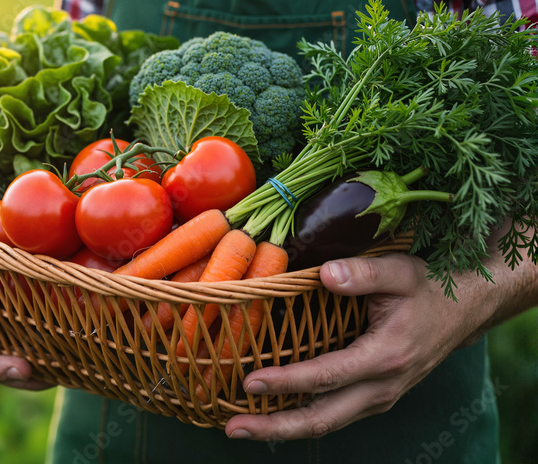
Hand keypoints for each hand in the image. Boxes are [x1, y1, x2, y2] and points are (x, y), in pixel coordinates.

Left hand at [224, 252, 505, 440]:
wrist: (465, 311)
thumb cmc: (429, 287)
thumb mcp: (401, 271)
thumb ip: (364, 272)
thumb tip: (326, 274)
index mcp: (386, 356)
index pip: (328, 375)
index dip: (288, 382)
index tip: (251, 382)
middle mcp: (382, 387)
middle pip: (323, 418)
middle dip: (275, 426)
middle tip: (233, 427)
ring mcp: (378, 398)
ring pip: (326, 423)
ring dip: (282, 428)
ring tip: (239, 427)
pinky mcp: (373, 398)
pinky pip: (332, 415)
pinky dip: (298, 419)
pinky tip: (267, 414)